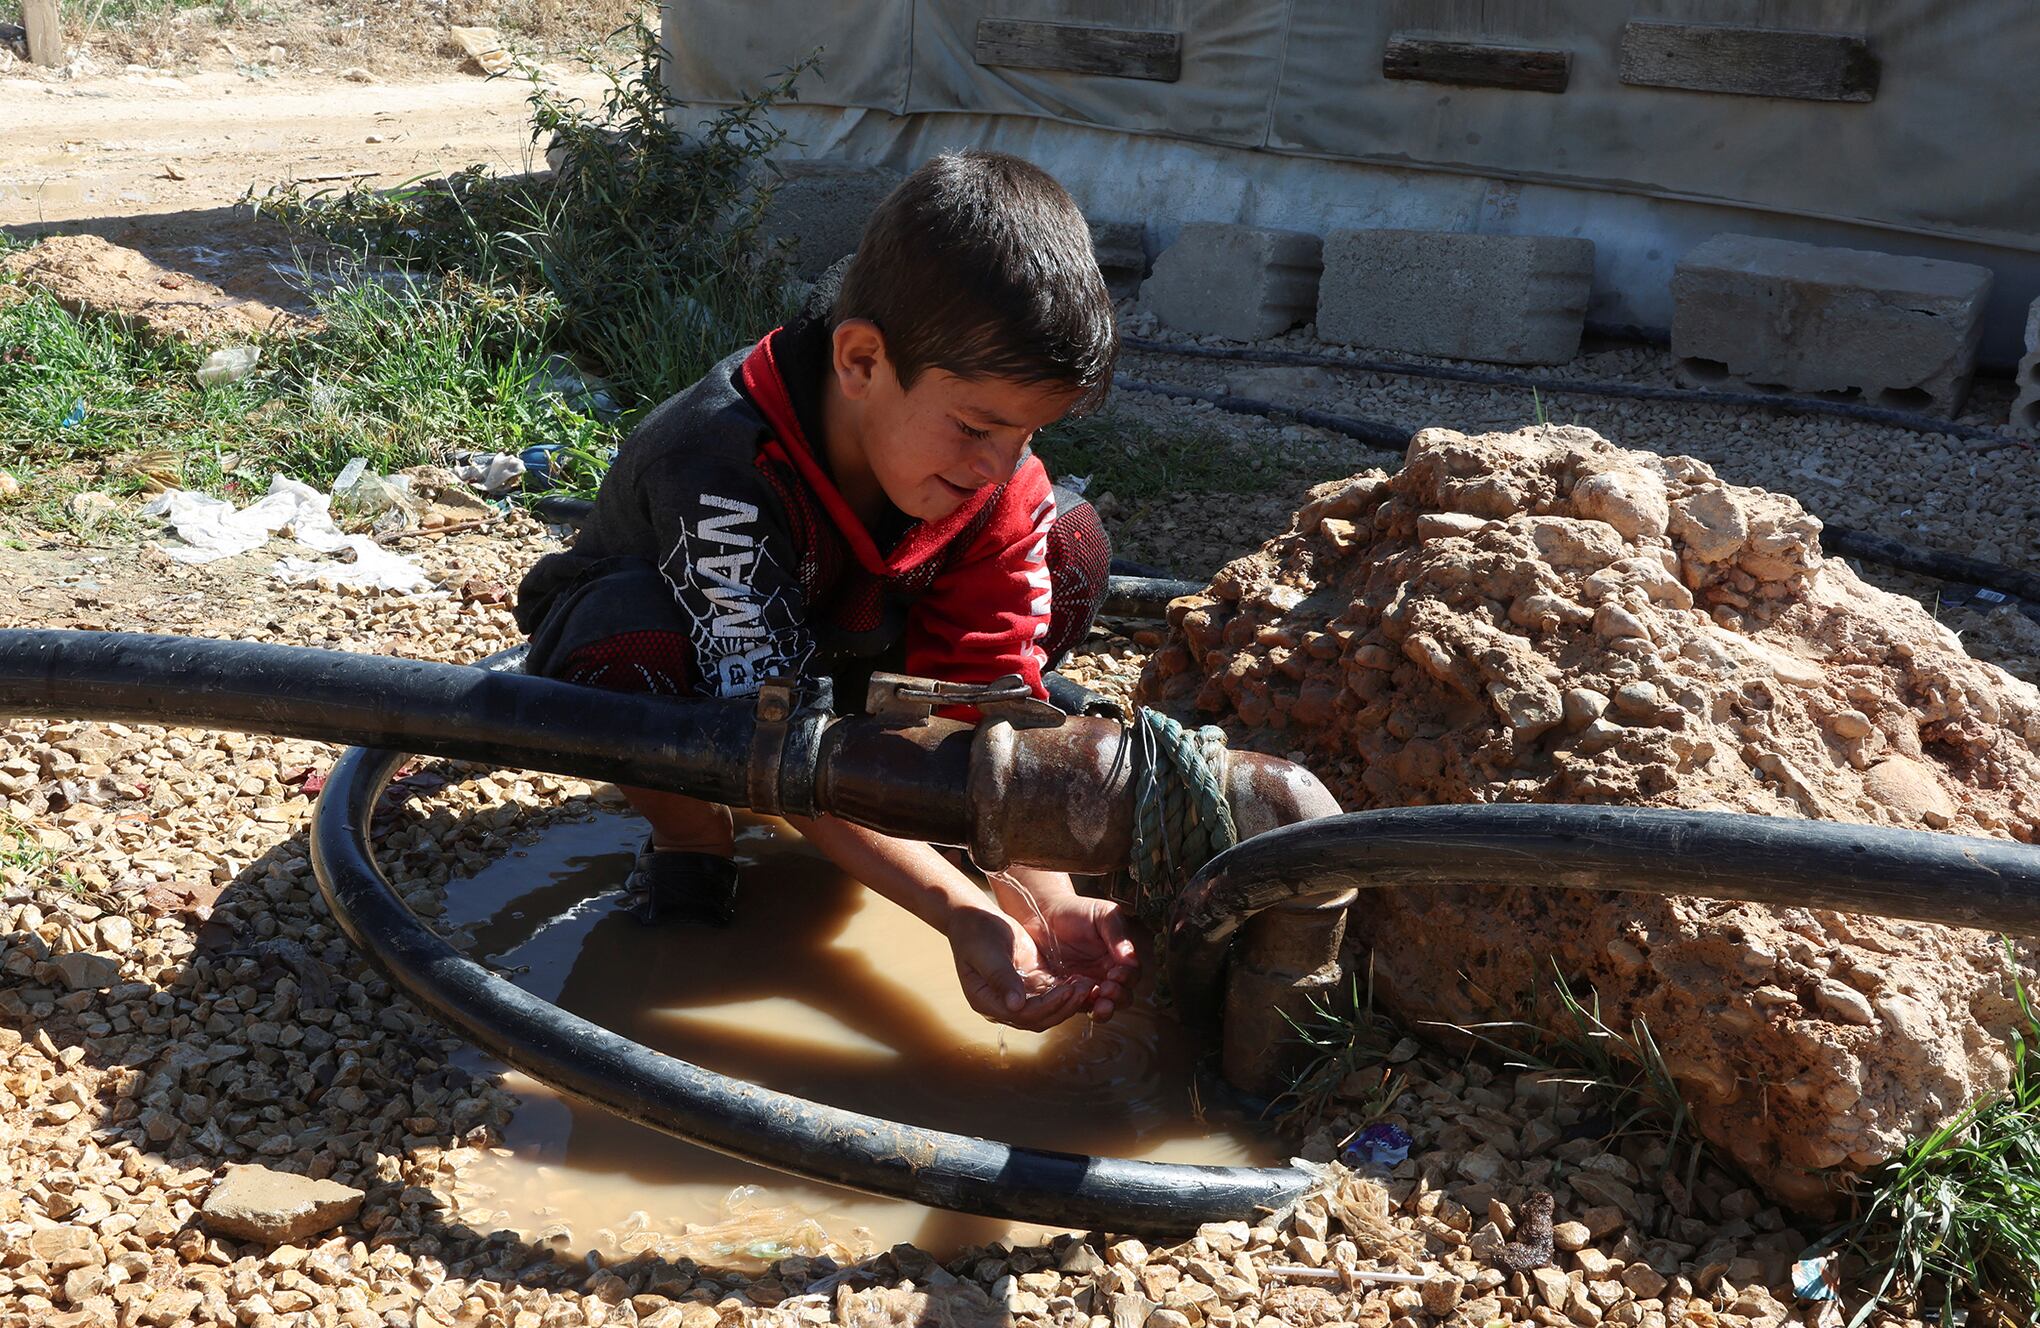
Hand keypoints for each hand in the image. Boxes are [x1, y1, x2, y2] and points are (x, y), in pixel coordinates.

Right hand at [946, 904, 1096, 1031]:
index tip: (1066, 991)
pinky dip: (1066, 991)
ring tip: (1087, 985)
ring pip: (1047, 1009)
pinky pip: (1050, 994)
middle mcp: (1003, 1004)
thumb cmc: (975, 932)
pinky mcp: (1030, 983)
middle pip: (1038, 1018)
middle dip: (1062, 1007)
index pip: (1022, 1015)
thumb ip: (1001, 978)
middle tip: (1083, 990)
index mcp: (986, 1001)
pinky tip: (1081, 980)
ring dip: (1068, 1001)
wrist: (975, 916)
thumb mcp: (986, 952)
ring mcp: (1017, 995)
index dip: (1046, 1006)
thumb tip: (1016, 1006)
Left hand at [991, 876, 1139, 1021]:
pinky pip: (1077, 1007)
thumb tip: (1131, 959)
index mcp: (1118, 958)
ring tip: (1098, 1003)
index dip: (1127, 978)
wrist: (1042, 915)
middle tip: (1106, 989)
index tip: (1116, 974)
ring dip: (1104, 1009)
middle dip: (1118, 997)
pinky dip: (1080, 1007)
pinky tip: (1074, 999)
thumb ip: (1117, 935)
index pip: (1132, 975)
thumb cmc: (1075, 911)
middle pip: (1123, 997)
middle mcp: (1106, 975)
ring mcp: (1088, 987)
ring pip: (1103, 1007)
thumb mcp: (1102, 915)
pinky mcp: (1068, 994)